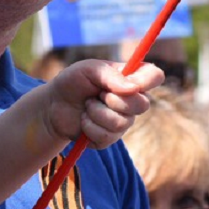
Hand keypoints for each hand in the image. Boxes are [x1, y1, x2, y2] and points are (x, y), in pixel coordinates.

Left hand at [44, 60, 159, 148]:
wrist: (53, 105)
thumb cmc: (72, 82)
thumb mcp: (88, 69)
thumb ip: (109, 75)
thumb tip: (132, 88)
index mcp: (130, 78)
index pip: (155, 76)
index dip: (148, 81)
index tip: (132, 84)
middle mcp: (131, 100)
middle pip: (142, 105)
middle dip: (114, 99)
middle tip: (98, 94)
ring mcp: (123, 121)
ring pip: (122, 123)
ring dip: (97, 113)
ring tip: (87, 106)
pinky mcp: (110, 138)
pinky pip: (107, 137)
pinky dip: (89, 127)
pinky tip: (84, 120)